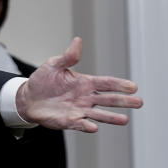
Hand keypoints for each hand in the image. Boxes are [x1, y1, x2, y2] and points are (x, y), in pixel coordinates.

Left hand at [16, 37, 142, 131]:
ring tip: (124, 120)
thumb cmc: (43, 80)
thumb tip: (78, 41)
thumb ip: (68, 57)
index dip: (119, 85)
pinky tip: (94, 127)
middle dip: (123, 101)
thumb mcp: (54, 65)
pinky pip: (80, 124)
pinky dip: (87, 126)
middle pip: (108, 99)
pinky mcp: (69, 121)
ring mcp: (79, 110)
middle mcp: (86, 98)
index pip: (106, 83)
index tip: (133, 87)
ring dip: (111, 117)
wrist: (28, 98)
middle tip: (139, 102)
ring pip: (99, 114)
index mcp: (85, 83)